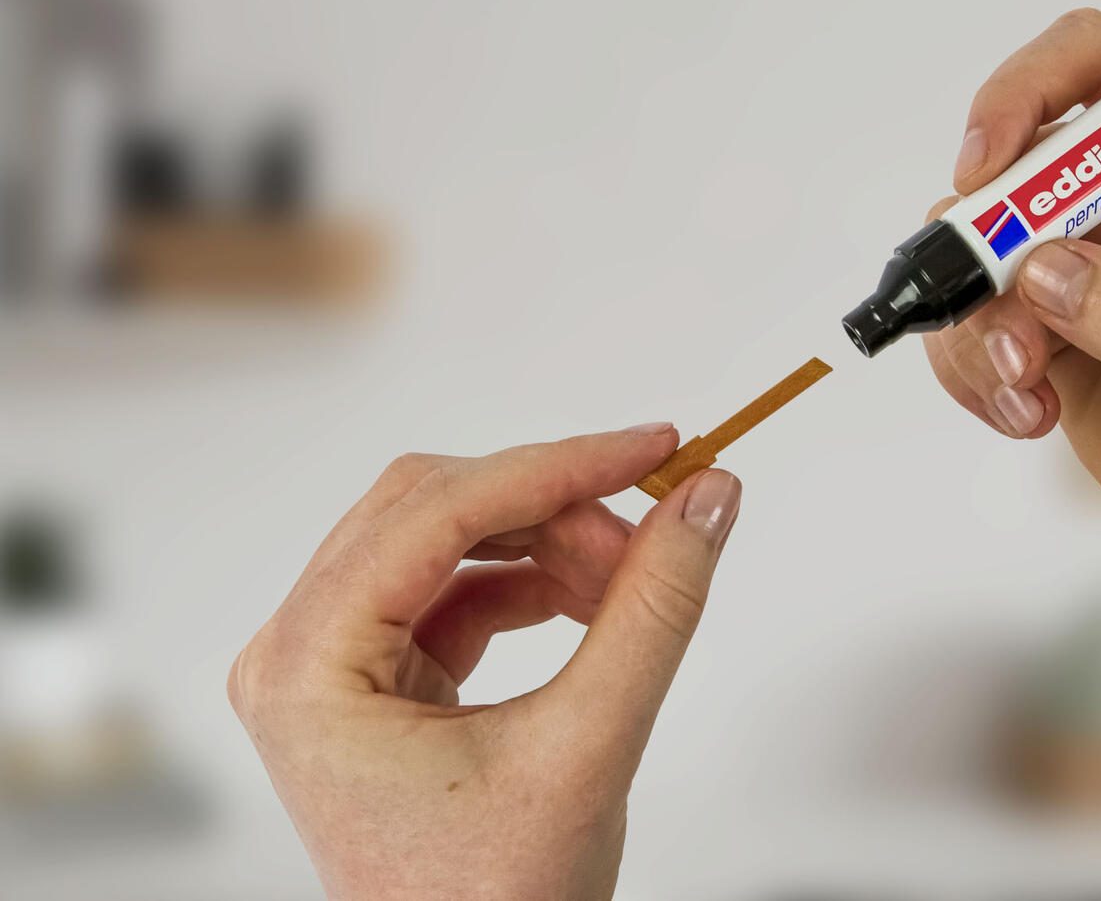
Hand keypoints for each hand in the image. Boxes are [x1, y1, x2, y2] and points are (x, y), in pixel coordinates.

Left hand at [228, 425, 740, 900]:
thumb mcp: (587, 750)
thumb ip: (653, 613)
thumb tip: (707, 502)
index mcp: (307, 671)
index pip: (435, 513)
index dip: (556, 466)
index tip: (655, 447)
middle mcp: (298, 655)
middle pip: (432, 510)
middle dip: (554, 509)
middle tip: (653, 529)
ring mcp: (330, 667)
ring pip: (447, 539)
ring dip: (548, 544)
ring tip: (630, 582)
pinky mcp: (373, 679)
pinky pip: (454, 589)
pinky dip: (531, 583)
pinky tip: (594, 603)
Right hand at [924, 9, 1100, 569]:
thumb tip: (1044, 271)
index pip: (1098, 63)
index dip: (1028, 88)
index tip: (985, 167)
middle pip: (1010, 163)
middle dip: (987, 253)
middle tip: (1013, 339)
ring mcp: (1083, 262)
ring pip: (971, 249)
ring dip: (977, 327)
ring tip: (1029, 396)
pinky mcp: (1044, 324)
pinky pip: (964, 318)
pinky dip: (972, 369)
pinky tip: (1029, 418)